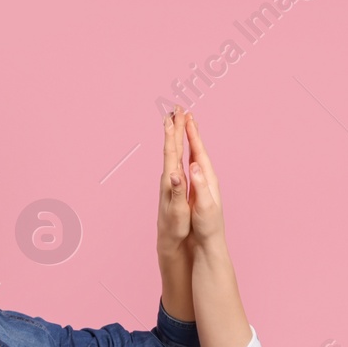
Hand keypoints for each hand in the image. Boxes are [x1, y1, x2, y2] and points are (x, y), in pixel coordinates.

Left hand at [157, 107, 190, 261]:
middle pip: (171, 146)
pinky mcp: (174, 184)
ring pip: (173, 151)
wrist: (169, 238)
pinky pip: (176, 159)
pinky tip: (179, 144)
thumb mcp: (178, 209)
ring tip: (176, 119)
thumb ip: (177, 191)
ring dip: (175, 134)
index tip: (174, 116)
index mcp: (171, 179)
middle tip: (176, 108)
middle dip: (174, 127)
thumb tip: (175, 174)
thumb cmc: (175, 226)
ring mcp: (171, 179)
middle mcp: (169, 176)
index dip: (173, 133)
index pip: (171, 151)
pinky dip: (178, 147)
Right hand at [180, 112, 224, 252]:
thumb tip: (194, 166)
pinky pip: (194, 167)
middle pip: (199, 150)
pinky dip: (190, 155)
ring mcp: (205, 184)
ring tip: (188, 127)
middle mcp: (208, 179)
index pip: (199, 152)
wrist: (211, 243)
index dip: (193, 135)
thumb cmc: (208, 226)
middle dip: (192, 132)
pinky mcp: (200, 190)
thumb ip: (200, 185)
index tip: (187, 118)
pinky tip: (189, 154)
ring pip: (197, 157)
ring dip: (192, 141)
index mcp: (208, 180)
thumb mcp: (205, 205)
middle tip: (186, 114)